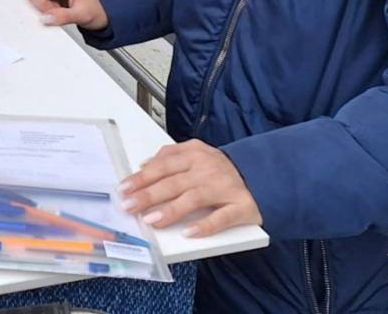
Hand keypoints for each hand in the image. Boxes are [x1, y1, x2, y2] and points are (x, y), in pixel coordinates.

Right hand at [25, 0, 107, 31]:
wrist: (102, 12)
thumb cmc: (96, 9)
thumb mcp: (81, 15)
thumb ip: (63, 16)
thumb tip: (45, 18)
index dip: (41, 4)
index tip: (50, 14)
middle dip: (39, 6)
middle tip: (53, 13)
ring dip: (42, 8)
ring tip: (56, 12)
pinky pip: (38, 1)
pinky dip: (44, 10)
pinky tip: (55, 12)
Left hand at [119, 141, 261, 237]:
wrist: (263, 174)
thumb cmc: (221, 169)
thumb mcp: (196, 154)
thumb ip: (170, 156)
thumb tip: (144, 165)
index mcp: (195, 154)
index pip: (163, 165)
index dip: (142, 177)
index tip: (124, 189)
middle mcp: (209, 169)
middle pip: (174, 182)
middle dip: (149, 194)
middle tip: (130, 206)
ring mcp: (225, 188)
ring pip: (194, 198)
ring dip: (171, 210)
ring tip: (151, 220)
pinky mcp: (241, 207)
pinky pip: (222, 218)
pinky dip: (205, 226)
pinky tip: (189, 233)